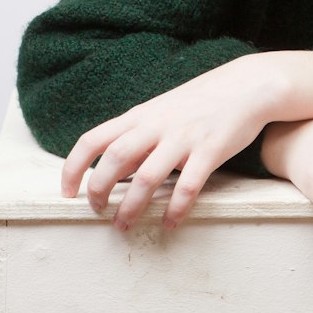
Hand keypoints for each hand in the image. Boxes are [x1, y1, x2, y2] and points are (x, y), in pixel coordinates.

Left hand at [60, 54, 286, 229]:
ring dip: (131, 206)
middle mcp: (157, 125)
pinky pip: (189, 185)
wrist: (246, 85)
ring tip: (124, 226)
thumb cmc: (199, 102)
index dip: (73, 167)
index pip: (93, 139)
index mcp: (140, 116)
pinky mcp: (211, 150)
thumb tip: (111, 169)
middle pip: (115, 158)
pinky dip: (176, 209)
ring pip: (148, 177)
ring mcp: (184, 138)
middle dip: (99, 190)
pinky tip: (170, 223)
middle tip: (96, 212)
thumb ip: (136, 137)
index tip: (66, 193)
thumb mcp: (161, 112)